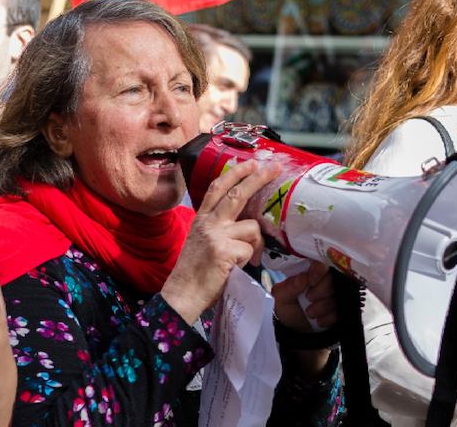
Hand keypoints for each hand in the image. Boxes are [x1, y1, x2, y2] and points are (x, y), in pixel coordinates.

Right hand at [161, 159, 280, 323]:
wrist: (182, 293)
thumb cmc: (194, 272)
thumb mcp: (203, 242)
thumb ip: (220, 229)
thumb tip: (249, 223)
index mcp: (201, 219)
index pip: (217, 188)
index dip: (235, 173)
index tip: (250, 163)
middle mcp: (207, 222)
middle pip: (237, 194)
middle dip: (258, 178)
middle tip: (273, 168)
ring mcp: (215, 235)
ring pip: (252, 227)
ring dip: (255, 244)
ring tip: (243, 260)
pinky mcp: (223, 250)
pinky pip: (250, 250)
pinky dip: (248, 261)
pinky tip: (235, 269)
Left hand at [272, 261, 337, 377]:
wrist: (299, 333)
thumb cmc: (289, 310)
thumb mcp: (281, 298)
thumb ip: (288, 286)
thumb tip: (303, 278)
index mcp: (308, 272)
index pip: (320, 262)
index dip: (318, 270)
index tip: (311, 280)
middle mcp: (324, 280)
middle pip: (332, 278)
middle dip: (320, 291)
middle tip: (309, 299)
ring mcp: (335, 294)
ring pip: (338, 294)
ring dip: (323, 306)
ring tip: (310, 313)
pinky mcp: (343, 307)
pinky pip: (342, 309)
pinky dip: (329, 317)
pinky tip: (319, 321)